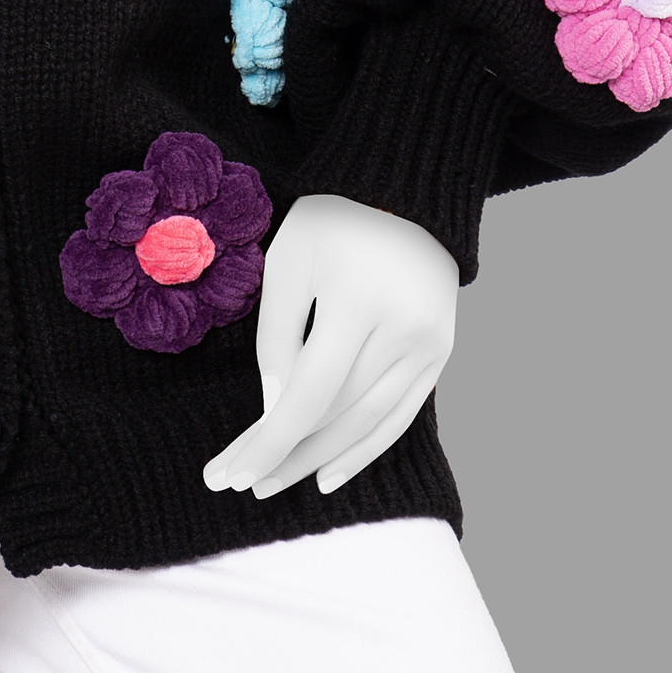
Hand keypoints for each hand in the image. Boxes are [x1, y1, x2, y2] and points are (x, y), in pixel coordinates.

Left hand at [201, 193, 456, 500]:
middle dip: (286, 455)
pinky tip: (330, 474)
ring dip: (320, 460)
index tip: (231, 470)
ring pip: (369, 423)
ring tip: (275, 482)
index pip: (311, 391)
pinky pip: (400, 415)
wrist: (407, 189)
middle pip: (339, 414)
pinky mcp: (441, 352)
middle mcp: (404, 329)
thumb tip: (273, 411)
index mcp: (358, 299)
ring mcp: (430, 344)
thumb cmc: (334, 219)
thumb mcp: (289, 262)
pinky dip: (365, 449)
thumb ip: (277, 337)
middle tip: (242, 481)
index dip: (270, 439)